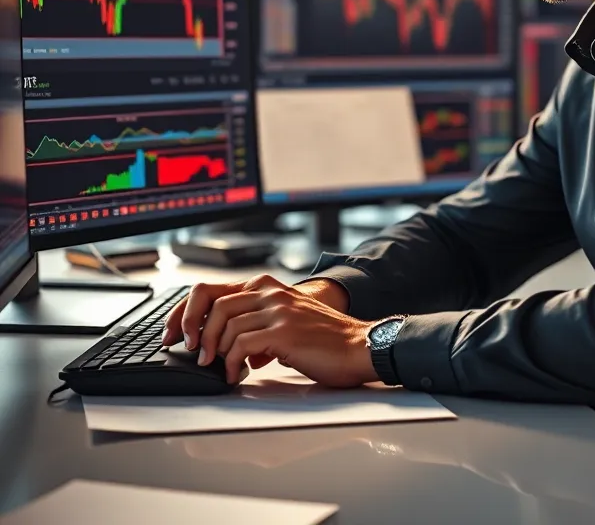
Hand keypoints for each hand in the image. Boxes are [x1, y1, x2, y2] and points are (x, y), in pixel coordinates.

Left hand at [162, 275, 376, 386]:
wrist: (357, 346)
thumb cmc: (324, 339)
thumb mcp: (286, 322)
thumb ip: (257, 325)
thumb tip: (227, 347)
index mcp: (267, 287)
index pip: (211, 289)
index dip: (183, 312)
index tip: (171, 334)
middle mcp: (270, 292)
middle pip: (212, 304)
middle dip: (193, 333)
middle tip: (194, 355)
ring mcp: (278, 310)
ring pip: (224, 325)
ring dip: (214, 351)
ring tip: (220, 367)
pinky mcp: (284, 331)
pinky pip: (241, 345)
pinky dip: (232, 363)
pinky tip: (237, 374)